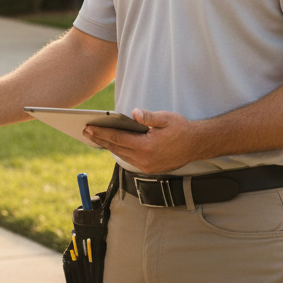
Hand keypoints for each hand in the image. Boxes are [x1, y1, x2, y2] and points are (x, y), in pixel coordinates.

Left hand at [83, 108, 198, 174]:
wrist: (197, 145)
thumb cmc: (181, 128)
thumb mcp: (166, 118)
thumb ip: (148, 117)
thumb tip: (134, 113)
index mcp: (147, 146)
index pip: (118, 138)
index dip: (101, 132)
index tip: (88, 127)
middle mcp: (145, 159)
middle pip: (116, 148)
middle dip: (99, 139)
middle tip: (85, 131)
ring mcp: (147, 166)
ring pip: (121, 155)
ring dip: (108, 146)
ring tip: (95, 137)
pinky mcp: (150, 169)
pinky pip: (130, 160)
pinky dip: (119, 151)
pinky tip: (113, 145)